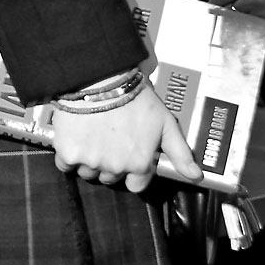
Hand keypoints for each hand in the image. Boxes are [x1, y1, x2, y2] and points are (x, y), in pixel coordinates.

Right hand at [52, 86, 202, 192]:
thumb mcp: (165, 123)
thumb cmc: (137, 98)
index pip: (137, 185)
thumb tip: (197, 177)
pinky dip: (70, 153)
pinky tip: (78, 133)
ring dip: (91, 158)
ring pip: (89, 172)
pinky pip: (66, 164)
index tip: (131, 151)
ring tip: (96, 131)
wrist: (101, 79)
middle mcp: (115, 169)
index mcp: (139, 164)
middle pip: (112, 177)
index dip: (135, 169)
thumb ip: (180, 153)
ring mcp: (90, 163)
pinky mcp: (68, 154)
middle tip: (113, 135)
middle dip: (113, 161)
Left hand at [210, 0, 264, 33]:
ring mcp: (257, 15)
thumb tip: (227, 2)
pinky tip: (243, 36)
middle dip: (220, 19)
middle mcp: (250, 0)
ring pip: (235, 25)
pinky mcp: (264, 27)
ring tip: (228, 32)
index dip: (211, 5)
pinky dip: (244, 36)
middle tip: (215, 24)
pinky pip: (248, 34)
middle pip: (226, 13)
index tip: (208, 10)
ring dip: (230, 30)